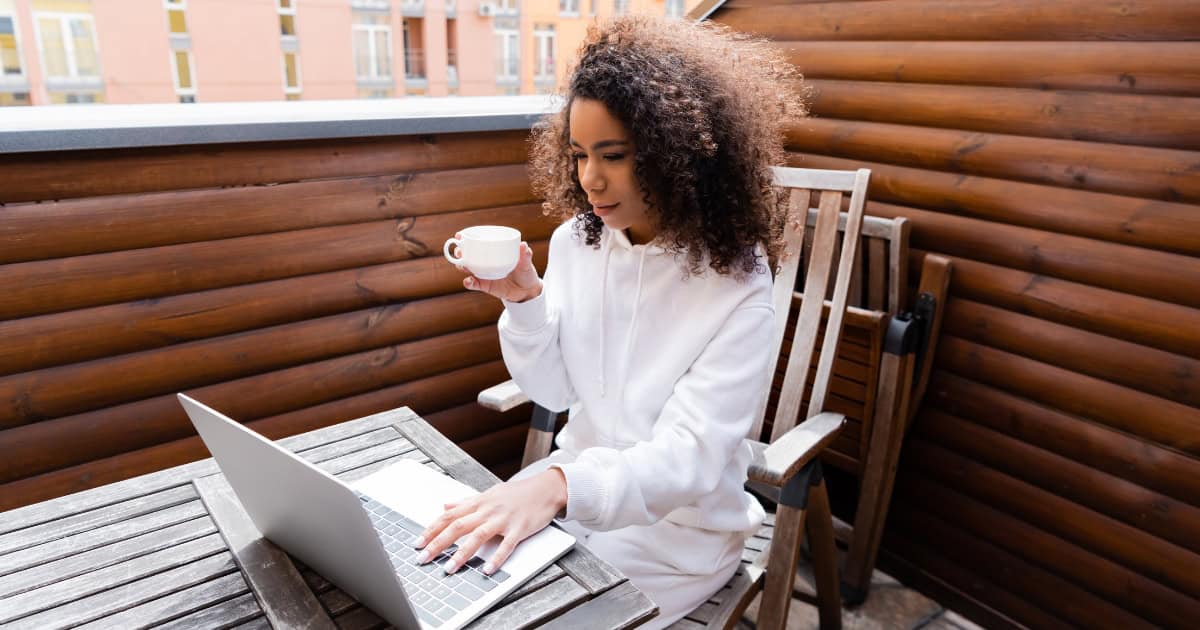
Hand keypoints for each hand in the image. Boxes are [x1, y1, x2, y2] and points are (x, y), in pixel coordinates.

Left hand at [415, 469, 566, 574]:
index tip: (417, 543)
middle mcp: (488, 510)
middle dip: (438, 543)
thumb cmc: (517, 493)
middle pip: (458, 526)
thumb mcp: (489, 494)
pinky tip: (487, 570)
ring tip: (449, 568)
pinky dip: (496, 558)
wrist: (545, 488)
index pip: (449, 516)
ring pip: (478, 535)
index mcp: (479, 502)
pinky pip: (506, 545)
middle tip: (423, 558)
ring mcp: (503, 519)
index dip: (431, 529)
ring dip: (462, 553)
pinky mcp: (519, 529)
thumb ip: (466, 502)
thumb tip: (445, 505)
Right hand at [454, 236, 542, 302]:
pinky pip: (474, 284)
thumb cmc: (525, 272)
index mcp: (493, 252)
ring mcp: (483, 274)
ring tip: (462, 265)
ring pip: (467, 268)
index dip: (466, 239)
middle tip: (459, 251)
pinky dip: (469, 283)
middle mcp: (485, 262)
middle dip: (460, 252)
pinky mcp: (485, 286)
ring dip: (462, 266)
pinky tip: (468, 281)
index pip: (477, 243)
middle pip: (467, 255)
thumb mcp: (526, 263)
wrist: (527, 291)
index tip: (459, 235)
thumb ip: (525, 255)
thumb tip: (523, 245)